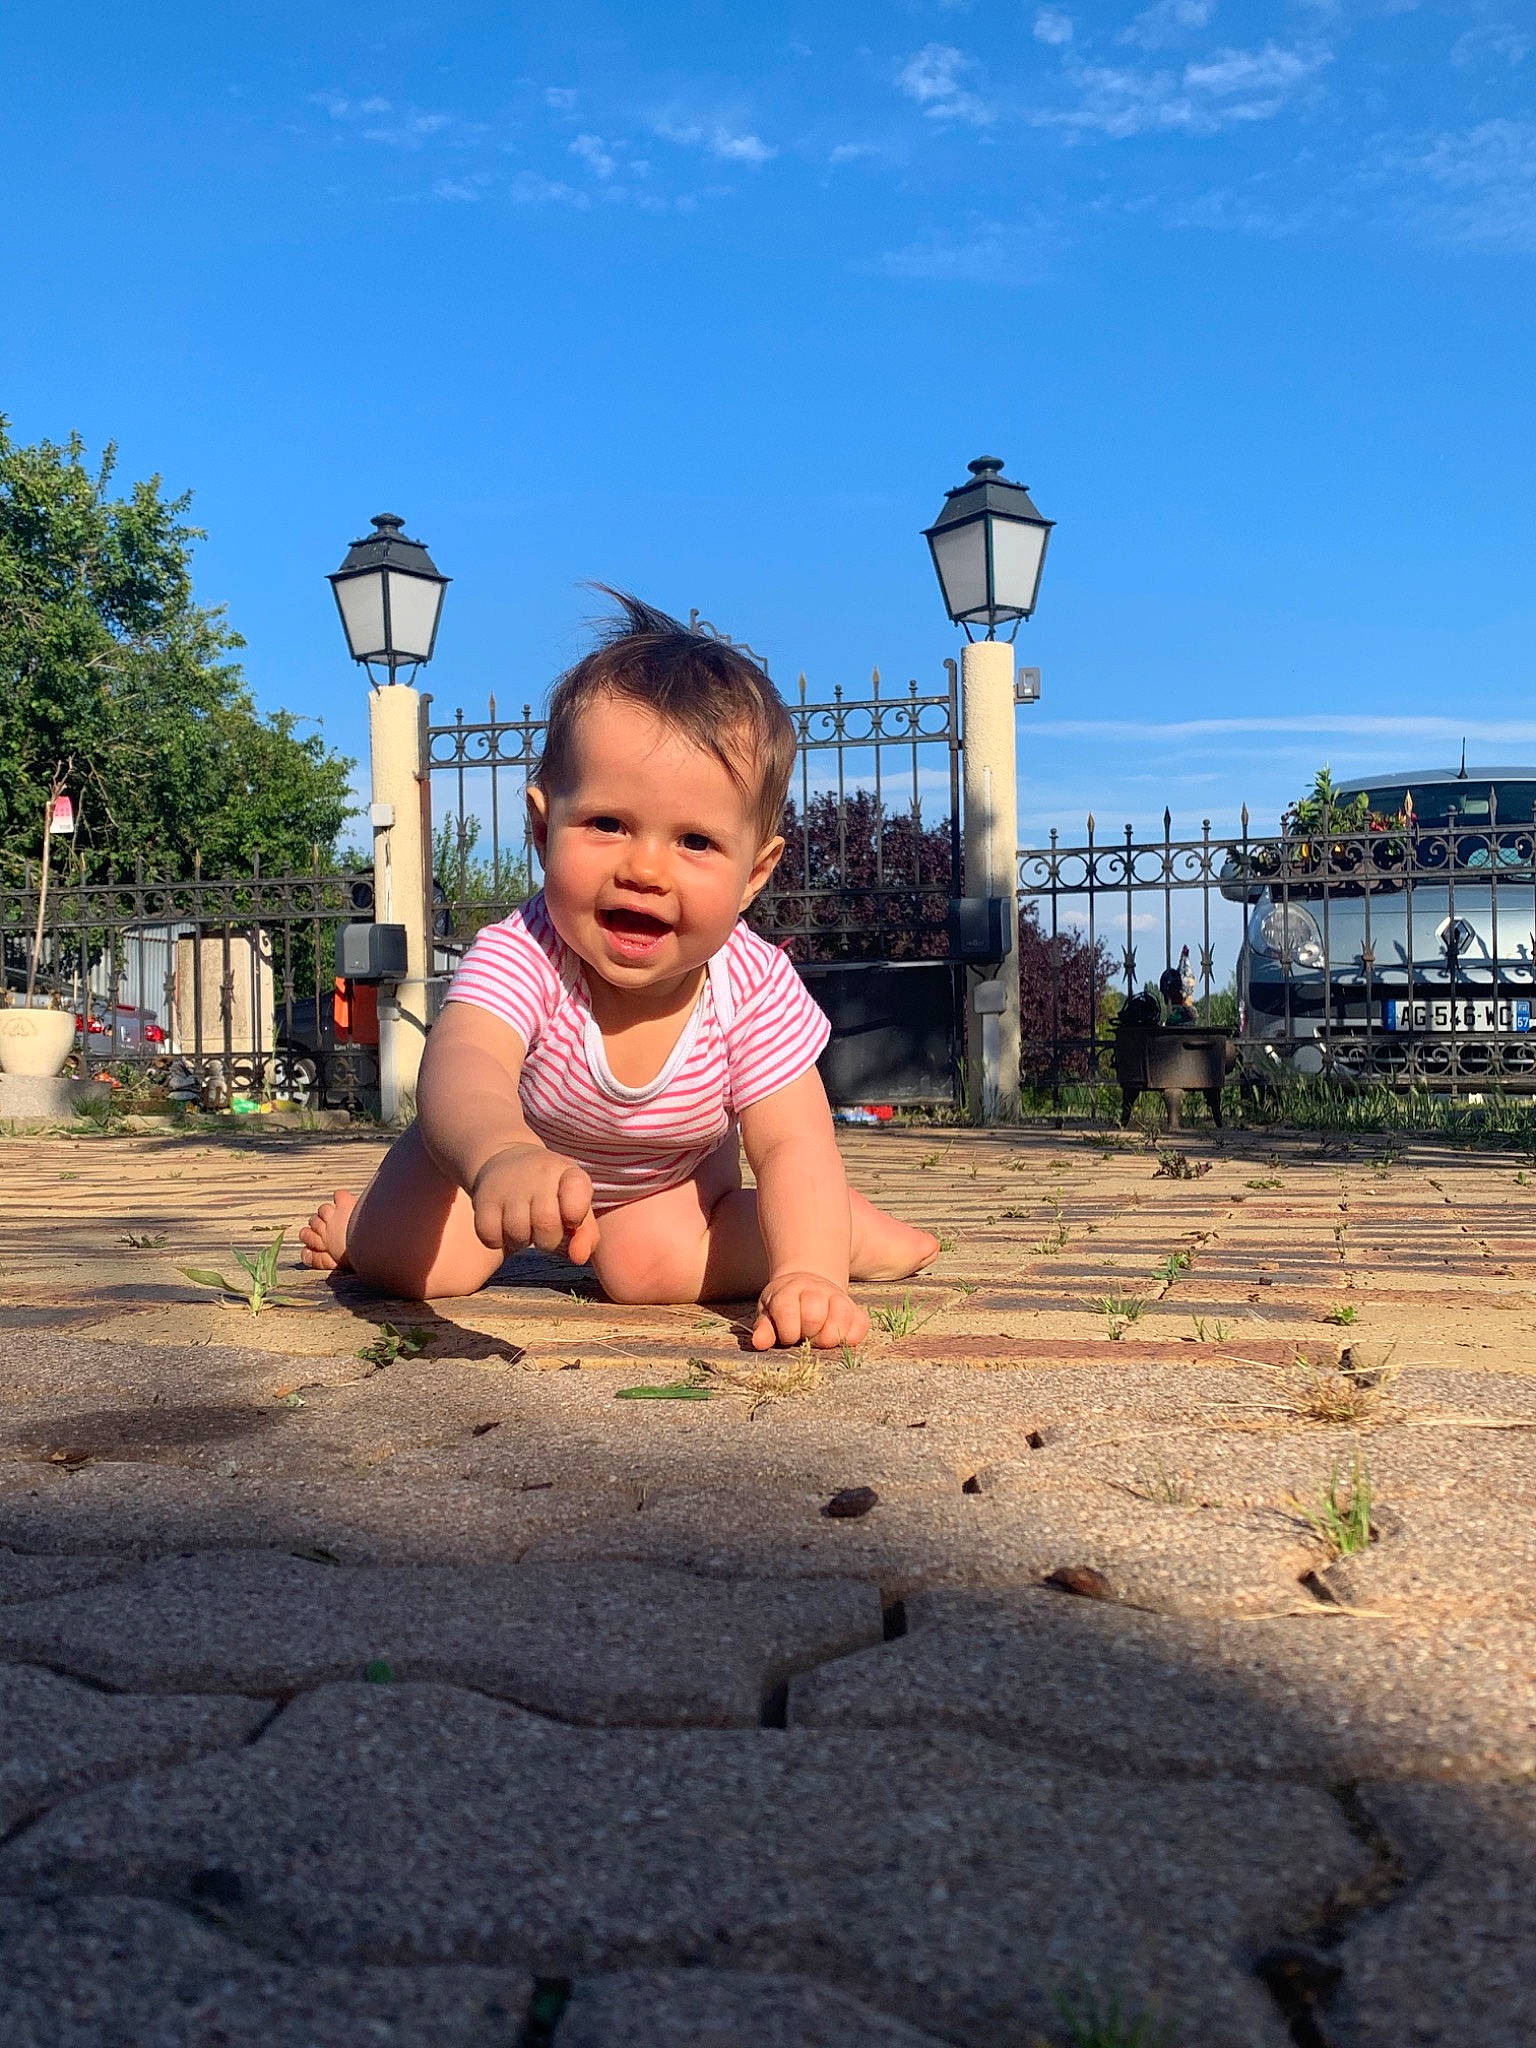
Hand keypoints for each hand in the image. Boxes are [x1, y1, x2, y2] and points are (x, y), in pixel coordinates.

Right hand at [469, 1145, 598, 1263]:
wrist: (508, 1160)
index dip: (574, 1219)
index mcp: (568, 1173)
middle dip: (548, 1241)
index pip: (576, 1205)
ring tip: (524, 1225)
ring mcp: (508, 1185)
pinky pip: (490, 1237)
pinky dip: (497, 1241)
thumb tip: (579, 1259)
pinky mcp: (482, 1199)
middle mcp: (539, 1174)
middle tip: (544, 1229)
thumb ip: (586, 1235)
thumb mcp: (576, 1204)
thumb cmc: (551, 1192)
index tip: (570, 1217)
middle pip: (546, 1226)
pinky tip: (503, 1226)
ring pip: (517, 1234)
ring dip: (522, 1241)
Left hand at [751, 1270, 869, 1350]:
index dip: (787, 1332)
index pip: (788, 1312)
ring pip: (841, 1317)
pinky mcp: (855, 1309)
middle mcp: (815, 1291)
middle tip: (805, 1337)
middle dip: (807, 1335)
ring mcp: (838, 1298)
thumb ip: (764, 1328)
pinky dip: (851, 1338)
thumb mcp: (769, 1314)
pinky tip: (838, 1338)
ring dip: (830, 1337)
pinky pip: (861, 1325)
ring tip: (821, 1340)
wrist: (807, 1285)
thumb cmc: (785, 1307)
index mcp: (789, 1291)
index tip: (787, 1336)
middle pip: (814, 1315)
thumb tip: (759, 1343)